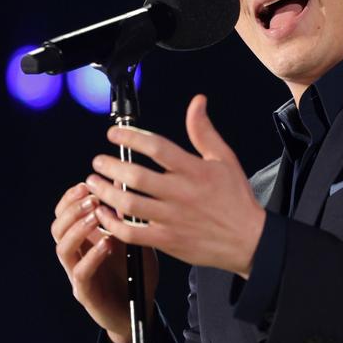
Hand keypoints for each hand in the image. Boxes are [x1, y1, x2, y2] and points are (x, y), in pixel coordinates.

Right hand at [50, 182, 157, 342]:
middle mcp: (76, 256)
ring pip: (63, 249)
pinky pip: (81, 273)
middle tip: (92, 198)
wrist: (140, 310)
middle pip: (57, 228)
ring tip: (97, 216)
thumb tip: (122, 181)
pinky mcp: (87, 294)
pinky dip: (92, 256)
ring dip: (78, 229)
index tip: (86, 184)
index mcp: (84, 240)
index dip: (70, 198)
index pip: (64, 214)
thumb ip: (126, 214)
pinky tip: (107, 244)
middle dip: (72, 209)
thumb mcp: (135, 238)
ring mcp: (78, 275)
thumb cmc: (135, 273)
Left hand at [85, 94, 266, 278]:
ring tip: (93, 182)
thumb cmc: (235, 198)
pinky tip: (103, 213)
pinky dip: (112, 223)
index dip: (131, 137)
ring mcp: (172, 219)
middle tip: (98, 160)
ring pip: (129, 204)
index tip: (113, 133)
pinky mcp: (167, 241)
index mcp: (194, 171)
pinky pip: (131, 232)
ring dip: (105, 191)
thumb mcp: (224, 159)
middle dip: (110, 165)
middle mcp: (181, 194)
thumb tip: (197, 102)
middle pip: (136, 176)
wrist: (249, 240)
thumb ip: (204, 131)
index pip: (157, 147)